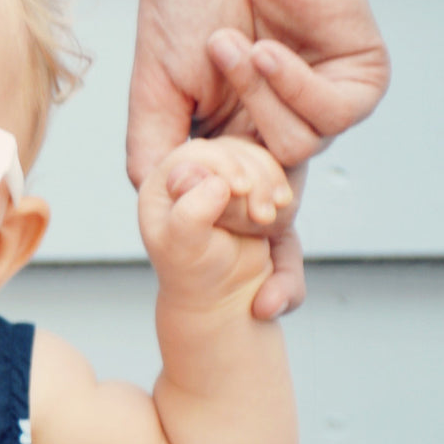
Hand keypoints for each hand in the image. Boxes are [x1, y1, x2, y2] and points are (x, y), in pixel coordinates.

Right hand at [127, 0, 388, 316]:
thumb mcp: (154, 87)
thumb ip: (156, 155)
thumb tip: (164, 216)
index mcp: (227, 142)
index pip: (244, 219)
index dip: (254, 267)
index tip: (263, 312)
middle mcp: (276, 134)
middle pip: (290, 220)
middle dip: (276, 248)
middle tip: (261, 274)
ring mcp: (319, 108)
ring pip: (296, 157)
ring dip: (254, 102)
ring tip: (229, 47)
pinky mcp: (358, 80)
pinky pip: (330, 116)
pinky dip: (290, 85)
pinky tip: (265, 47)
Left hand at [138, 137, 291, 311]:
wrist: (223, 293)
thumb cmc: (197, 274)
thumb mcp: (184, 248)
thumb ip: (191, 215)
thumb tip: (215, 183)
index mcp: (161, 184)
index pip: (193, 154)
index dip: (221, 164)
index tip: (242, 189)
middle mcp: (188, 173)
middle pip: (227, 149)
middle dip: (251, 176)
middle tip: (262, 215)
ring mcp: (218, 175)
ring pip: (251, 154)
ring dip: (268, 179)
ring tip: (268, 218)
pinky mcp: (245, 182)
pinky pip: (267, 165)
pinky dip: (278, 182)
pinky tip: (281, 203)